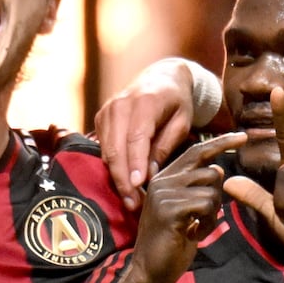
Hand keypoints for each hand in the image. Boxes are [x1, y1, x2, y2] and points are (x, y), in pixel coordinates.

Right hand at [96, 59, 220, 210]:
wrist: (162, 78)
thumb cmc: (177, 102)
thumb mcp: (182, 122)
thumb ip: (166, 145)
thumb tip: (149, 174)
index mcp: (145, 102)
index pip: (136, 138)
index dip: (135, 164)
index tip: (138, 187)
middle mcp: (120, 104)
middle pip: (115, 148)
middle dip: (123, 179)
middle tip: (133, 204)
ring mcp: (107, 110)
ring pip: (106, 151)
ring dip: (116, 177)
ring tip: (130, 200)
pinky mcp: (101, 118)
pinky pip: (103, 147)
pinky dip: (112, 166)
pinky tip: (124, 183)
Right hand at [127, 130, 245, 282]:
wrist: (149, 272)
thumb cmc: (170, 243)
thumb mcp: (187, 211)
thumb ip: (198, 189)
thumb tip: (218, 168)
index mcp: (165, 178)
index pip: (196, 152)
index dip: (220, 143)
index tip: (243, 136)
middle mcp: (162, 181)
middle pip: (210, 171)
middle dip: (217, 196)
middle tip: (203, 219)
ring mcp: (164, 194)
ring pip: (212, 190)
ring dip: (212, 214)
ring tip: (196, 229)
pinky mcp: (170, 209)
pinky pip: (206, 205)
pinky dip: (208, 224)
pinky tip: (193, 235)